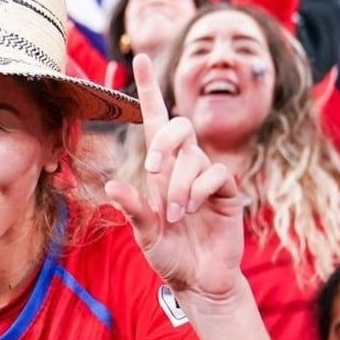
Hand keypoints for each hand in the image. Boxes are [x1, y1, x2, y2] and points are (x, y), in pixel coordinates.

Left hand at [104, 54, 246, 297]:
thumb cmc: (170, 256)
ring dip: (179, 186)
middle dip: (164, 142)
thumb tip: (113, 185)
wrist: (199, 280)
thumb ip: (133, 209)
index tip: (141, 58)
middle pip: (178, 126)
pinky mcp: (226, 191)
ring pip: (193, 156)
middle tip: (154, 170)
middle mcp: (184, 166)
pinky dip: (199, 191)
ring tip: (176, 215)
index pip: (155, 121)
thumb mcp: (144, 234)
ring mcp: (206, 177)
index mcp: (161, 170)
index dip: (149, 90)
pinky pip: (214, 174)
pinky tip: (194, 211)